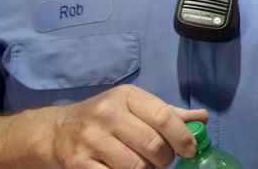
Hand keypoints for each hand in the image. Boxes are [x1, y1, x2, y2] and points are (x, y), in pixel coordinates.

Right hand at [45, 84, 208, 167]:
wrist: (56, 131)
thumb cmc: (103, 118)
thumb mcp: (133, 107)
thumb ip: (167, 113)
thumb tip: (201, 119)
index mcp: (126, 96)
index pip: (164, 117)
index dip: (183, 137)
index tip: (190, 149)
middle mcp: (107, 114)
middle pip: (153, 145)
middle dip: (165, 158)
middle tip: (163, 160)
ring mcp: (91, 140)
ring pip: (136, 166)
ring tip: (145, 165)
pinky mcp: (78, 163)